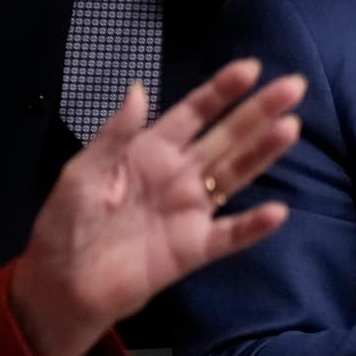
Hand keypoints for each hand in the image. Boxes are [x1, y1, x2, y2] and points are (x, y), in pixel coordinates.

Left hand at [7, 59, 301, 355]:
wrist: (60, 287)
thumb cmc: (65, 226)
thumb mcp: (81, 174)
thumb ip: (114, 136)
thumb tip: (139, 90)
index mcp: (151, 151)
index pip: (194, 113)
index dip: (221, 91)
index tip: (251, 68)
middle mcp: (179, 174)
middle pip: (227, 136)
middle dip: (259, 110)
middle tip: (295, 86)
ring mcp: (190, 210)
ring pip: (235, 174)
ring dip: (264, 152)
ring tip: (291, 128)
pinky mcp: (193, 248)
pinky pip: (229, 235)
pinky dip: (252, 225)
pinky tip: (277, 211)